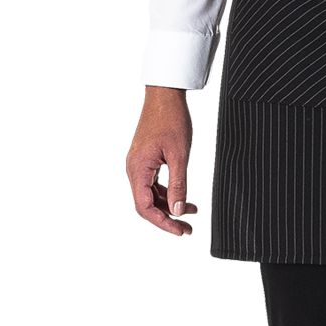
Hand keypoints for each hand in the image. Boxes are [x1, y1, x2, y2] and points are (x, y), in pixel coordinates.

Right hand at [126, 86, 196, 235]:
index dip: (162, 222)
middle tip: (187, 230)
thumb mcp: (180, 154)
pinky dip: (167, 192)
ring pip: (150, 195)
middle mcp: (134, 169)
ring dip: (169, 206)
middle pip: (146, 204)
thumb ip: (179, 184)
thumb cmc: (172, 120)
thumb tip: (179, 211)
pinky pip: (153, 183)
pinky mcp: (145, 159)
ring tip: (191, 214)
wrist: (165, 94)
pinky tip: (184, 198)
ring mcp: (138, 164)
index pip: (144, 207)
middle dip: (167, 218)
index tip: (180, 231)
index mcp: (138, 169)